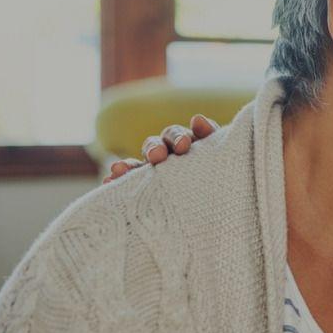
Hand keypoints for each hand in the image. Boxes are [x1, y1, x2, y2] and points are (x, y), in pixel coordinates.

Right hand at [103, 115, 218, 183]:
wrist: (217, 214)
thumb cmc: (223, 185)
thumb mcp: (223, 164)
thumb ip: (213, 142)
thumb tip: (198, 119)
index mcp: (192, 148)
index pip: (183, 136)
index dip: (181, 137)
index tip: (184, 146)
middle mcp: (172, 155)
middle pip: (159, 144)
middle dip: (156, 148)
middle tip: (157, 157)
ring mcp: (157, 171)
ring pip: (140, 163)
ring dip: (130, 164)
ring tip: (119, 169)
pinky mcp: (145, 187)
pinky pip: (129, 183)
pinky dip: (119, 181)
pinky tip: (108, 184)